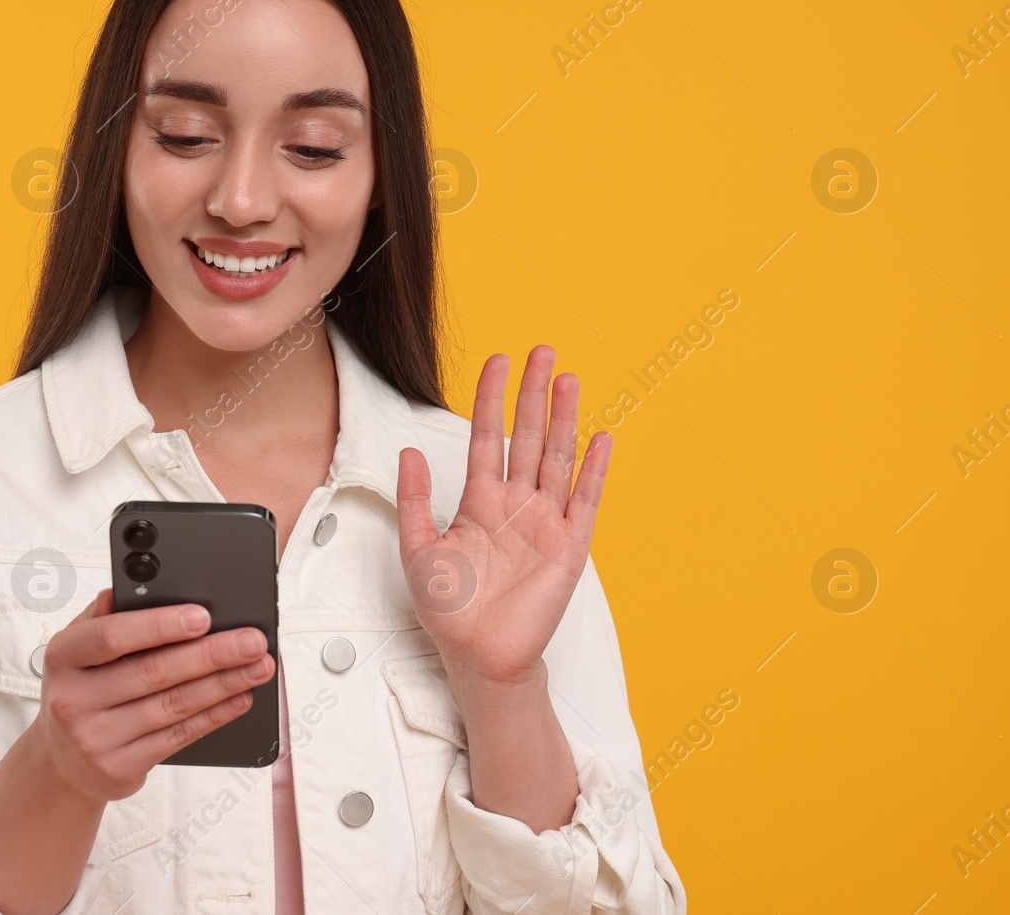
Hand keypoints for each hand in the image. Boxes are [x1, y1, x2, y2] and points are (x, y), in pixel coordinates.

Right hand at [28, 589, 275, 802]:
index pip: (113, 635)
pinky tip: (239, 698)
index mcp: (63, 656)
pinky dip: (215, 715)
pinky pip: (178, 736)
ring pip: (173, 704)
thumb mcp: (78, 650)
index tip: (203, 616)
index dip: (160, 625)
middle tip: (252, 641)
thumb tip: (123, 590)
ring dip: (224, 684)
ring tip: (258, 667)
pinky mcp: (119, 768)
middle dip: (212, 653)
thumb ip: (102, 618)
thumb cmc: (80, 690)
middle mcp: (73, 699)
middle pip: (154, 671)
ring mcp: (95, 738)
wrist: (62, 763)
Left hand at [396, 346, 610, 689]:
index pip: (489, 437)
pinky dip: (593, 469)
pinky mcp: (569, 548)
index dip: (493, 399)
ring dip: (563, 419)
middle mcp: (516, 505)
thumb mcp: (417, 549)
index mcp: (480, 502)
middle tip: (543, 351)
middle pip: (527, 437)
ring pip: (556, 458)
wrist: (478, 657)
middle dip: (534, 394)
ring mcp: (546, 523)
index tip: (499, 361)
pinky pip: (584, 501)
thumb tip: (409, 451)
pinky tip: (601, 438)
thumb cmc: (448, 610)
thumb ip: (413, 499)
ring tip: (569, 379)